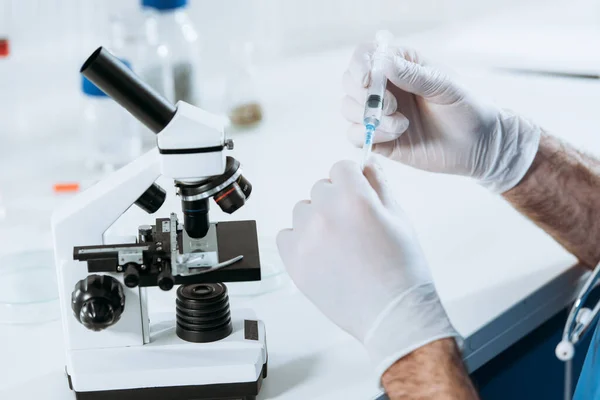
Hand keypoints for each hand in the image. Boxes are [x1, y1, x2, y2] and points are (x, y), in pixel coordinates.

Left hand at [277, 160, 458, 381]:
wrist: (392, 314)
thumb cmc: (402, 269)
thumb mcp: (400, 218)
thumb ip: (379, 184)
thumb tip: (366, 162)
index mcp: (354, 198)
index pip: (340, 167)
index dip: (352, 180)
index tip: (357, 194)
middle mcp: (325, 213)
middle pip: (320, 188)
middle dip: (335, 200)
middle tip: (353, 227)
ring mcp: (305, 238)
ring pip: (302, 211)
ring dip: (316, 219)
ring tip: (338, 244)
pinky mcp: (293, 261)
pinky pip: (286, 235)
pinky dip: (300, 240)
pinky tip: (321, 254)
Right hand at [341, 43, 540, 192]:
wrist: (477, 145)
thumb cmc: (466, 108)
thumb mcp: (445, 86)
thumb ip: (415, 75)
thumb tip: (384, 63)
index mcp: (400, 65)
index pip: (365, 55)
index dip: (359, 65)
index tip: (368, 80)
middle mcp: (384, 87)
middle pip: (349, 82)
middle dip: (362, 95)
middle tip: (390, 106)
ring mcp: (379, 114)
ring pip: (348, 109)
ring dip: (369, 117)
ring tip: (401, 124)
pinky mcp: (379, 139)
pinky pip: (355, 135)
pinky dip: (370, 135)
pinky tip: (396, 135)